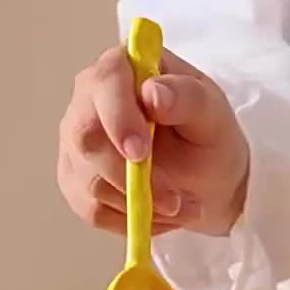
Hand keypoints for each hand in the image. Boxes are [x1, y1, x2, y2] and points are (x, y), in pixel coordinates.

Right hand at [58, 44, 248, 236]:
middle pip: (85, 139)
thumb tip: (152, 93)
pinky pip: (92, 210)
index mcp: (123, 68)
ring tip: (181, 207)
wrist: (206, 179)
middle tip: (173, 201)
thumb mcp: (213, 114)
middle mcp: (89, 101)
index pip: (105, 83)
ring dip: (141, 204)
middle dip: (129, 177)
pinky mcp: (76, 182)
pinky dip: (129, 221)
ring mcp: (76, 144)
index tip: (140, 153)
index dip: (118, 118)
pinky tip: (156, 214)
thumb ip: (188, 98)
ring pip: (91, 182)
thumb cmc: (208, 137)